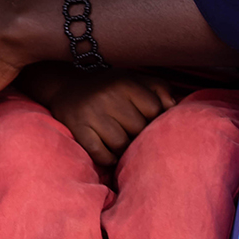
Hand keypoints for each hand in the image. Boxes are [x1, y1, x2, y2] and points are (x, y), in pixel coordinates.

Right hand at [25, 64, 176, 168]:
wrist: (65, 86)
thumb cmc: (109, 87)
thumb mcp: (134, 80)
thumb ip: (160, 89)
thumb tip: (173, 107)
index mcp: (124, 82)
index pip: (155, 110)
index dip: (151, 117)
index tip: (142, 117)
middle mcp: (107, 95)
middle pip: (138, 129)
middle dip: (135, 134)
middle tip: (128, 130)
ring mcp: (90, 113)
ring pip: (120, 144)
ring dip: (121, 148)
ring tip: (117, 140)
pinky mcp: (76, 128)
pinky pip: (101, 155)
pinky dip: (107, 158)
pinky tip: (107, 151)